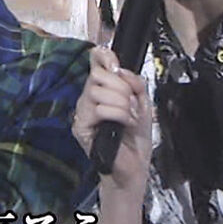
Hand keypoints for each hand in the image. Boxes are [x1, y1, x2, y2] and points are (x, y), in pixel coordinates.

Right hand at [72, 47, 151, 193]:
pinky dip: (117, 115)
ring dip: (120, 103)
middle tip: (131, 104)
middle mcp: (88, 98)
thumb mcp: (142, 105)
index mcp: (103, 90)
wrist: (135, 167)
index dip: (102, 56)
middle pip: (96, 74)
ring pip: (97, 91)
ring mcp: (82, 112)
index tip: (115, 63)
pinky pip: (98, 109)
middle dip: (120, 87)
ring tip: (129, 118)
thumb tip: (122, 70)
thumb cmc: (136, 139)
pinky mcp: (80, 127)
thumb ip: (135, 84)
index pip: (94, 63)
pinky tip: (123, 125)